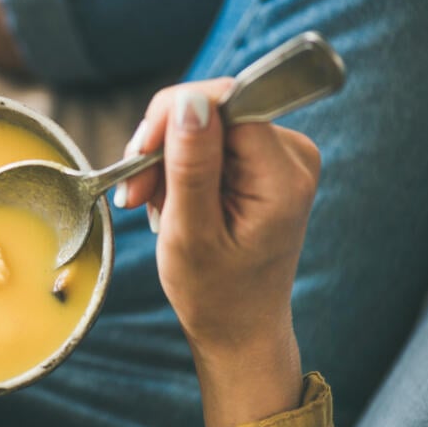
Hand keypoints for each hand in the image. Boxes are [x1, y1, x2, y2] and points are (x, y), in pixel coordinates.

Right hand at [119, 78, 319, 426]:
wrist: (238, 326)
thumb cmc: (215, 292)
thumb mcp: (191, 232)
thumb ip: (191, 163)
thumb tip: (189, 100)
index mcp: (283, 174)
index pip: (225, 104)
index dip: (173, 119)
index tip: (138, 159)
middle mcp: (291, 154)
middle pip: (213, 109)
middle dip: (163, 144)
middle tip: (136, 193)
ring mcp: (279, 156)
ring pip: (204, 122)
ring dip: (165, 159)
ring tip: (152, 204)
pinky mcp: (261, 161)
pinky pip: (209, 139)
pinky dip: (179, 166)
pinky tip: (171, 200)